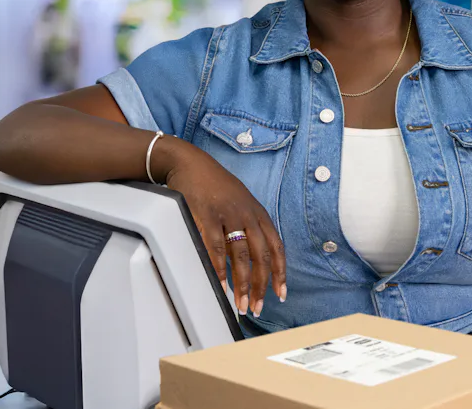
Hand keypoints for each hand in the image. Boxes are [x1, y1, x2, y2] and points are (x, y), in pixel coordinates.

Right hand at [164, 144, 285, 318]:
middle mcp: (248, 214)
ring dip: (242, 283)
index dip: (280, 273)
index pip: (276, 247)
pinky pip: (216, 247)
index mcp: (259, 214)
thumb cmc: (215, 186)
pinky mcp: (208, 216)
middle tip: (256, 307)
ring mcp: (229, 215)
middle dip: (261, 285)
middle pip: (261, 256)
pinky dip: (219, 268)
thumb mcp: (240, 203)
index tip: (281, 294)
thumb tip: (252, 260)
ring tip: (240, 303)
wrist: (191, 163)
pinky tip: (221, 284)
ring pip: (241, 255)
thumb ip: (249, 227)